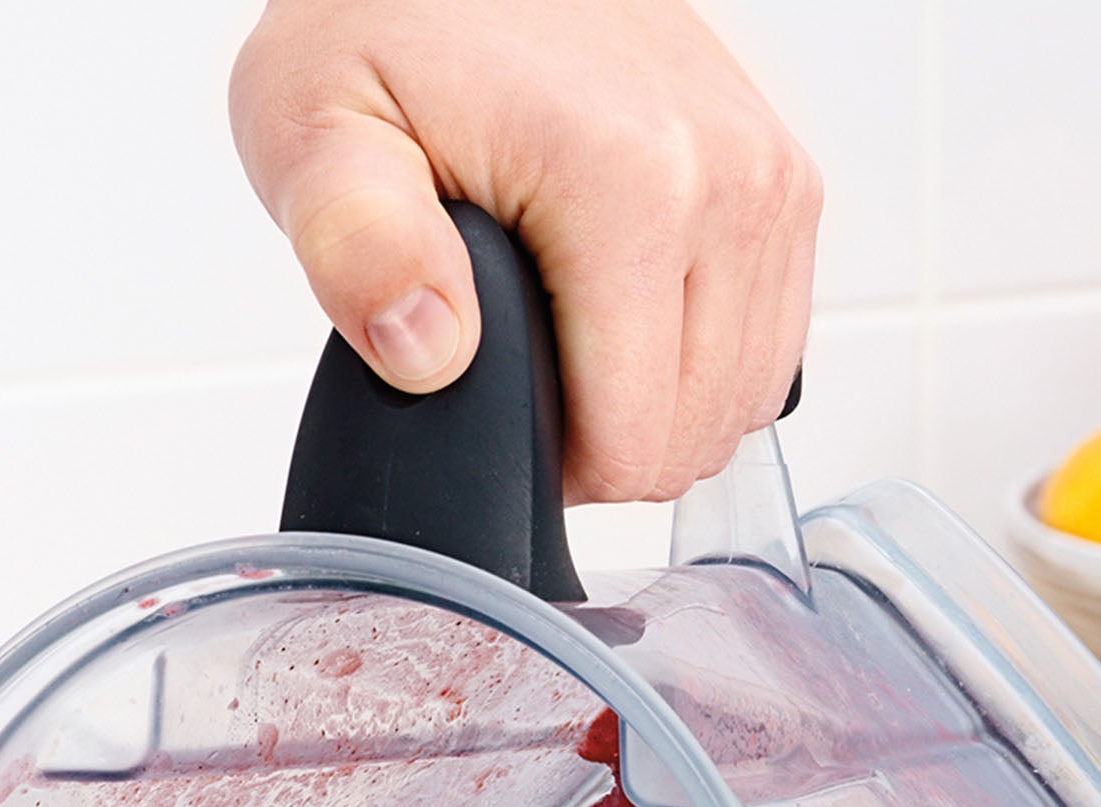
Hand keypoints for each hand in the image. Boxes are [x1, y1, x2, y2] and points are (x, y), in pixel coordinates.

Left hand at [231, 0, 819, 503]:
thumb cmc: (383, 22)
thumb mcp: (315, 127)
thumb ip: (355, 245)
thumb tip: (426, 352)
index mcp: (631, 184)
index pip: (630, 445)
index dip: (547, 468)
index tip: (487, 404)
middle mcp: (731, 177)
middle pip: (691, 437)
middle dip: (601, 445)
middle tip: (513, 369)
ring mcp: (772, 175)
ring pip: (738, 403)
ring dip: (651, 406)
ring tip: (562, 340)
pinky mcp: (784, 178)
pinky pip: (768, 345)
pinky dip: (696, 361)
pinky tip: (620, 322)